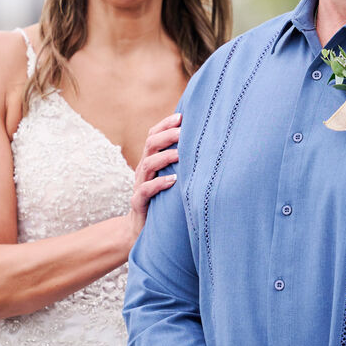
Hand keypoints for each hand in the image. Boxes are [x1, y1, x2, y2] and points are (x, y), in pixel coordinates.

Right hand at [128, 112, 181, 238]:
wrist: (139, 229)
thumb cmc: (161, 200)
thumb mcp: (170, 178)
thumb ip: (180, 164)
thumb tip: (207, 146)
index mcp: (150, 160)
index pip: (153, 135)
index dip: (165, 124)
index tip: (181, 116)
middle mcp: (143, 170)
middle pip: (150, 145)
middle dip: (166, 135)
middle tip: (183, 132)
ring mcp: (140, 185)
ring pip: (147, 165)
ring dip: (165, 157)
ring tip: (181, 154)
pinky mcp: (139, 203)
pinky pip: (146, 191)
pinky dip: (159, 184)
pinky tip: (173, 180)